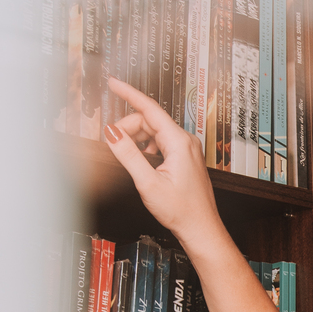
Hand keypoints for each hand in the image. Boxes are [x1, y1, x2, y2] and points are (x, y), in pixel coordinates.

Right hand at [105, 79, 225, 257]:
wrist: (200, 228)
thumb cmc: (181, 210)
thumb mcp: (148, 183)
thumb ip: (128, 155)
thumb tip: (112, 133)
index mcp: (179, 142)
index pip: (150, 108)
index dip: (129, 93)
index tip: (113, 82)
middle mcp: (185, 141)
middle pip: (149, 121)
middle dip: (128, 128)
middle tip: (113, 144)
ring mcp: (186, 148)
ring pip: (154, 132)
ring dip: (136, 139)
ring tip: (128, 157)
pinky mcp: (185, 157)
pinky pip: (160, 142)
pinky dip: (146, 147)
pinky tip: (141, 162)